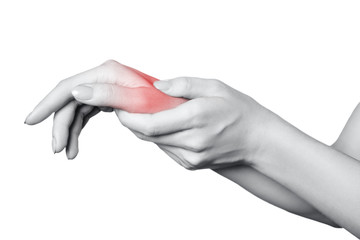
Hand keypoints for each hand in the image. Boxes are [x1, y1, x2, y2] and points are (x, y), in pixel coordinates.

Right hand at [25, 60, 185, 157]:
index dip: (49, 103)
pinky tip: (75, 144)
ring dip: (68, 130)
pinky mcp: (110, 99)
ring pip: (76, 108)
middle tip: (56, 149)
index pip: (70, 87)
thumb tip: (77, 91)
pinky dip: (78, 128)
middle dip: (59, 124)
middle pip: (70, 99)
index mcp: (110, 75)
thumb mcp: (141, 101)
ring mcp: (107, 88)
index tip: (32, 121)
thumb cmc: (169, 105)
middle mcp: (106, 78)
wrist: (184, 110)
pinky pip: (86, 113)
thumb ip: (110, 94)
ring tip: (67, 152)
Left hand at [116, 77, 272, 169]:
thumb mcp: (215, 87)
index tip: (120, 106)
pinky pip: (165, 149)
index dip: (129, 117)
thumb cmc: (239, 111)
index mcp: (196, 118)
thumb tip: (157, 87)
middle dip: (132, 121)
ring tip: (147, 112)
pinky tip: (166, 125)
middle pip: (148, 135)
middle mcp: (192, 142)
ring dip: (145, 128)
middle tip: (127, 106)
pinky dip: (159, 136)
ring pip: (154, 143)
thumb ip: (183, 85)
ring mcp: (191, 157)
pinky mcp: (190, 165)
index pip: (150, 124)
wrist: (257, 141)